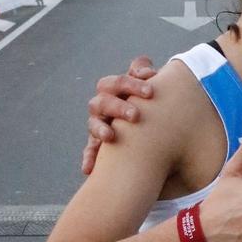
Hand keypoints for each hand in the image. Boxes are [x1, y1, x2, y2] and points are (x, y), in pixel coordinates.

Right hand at [82, 56, 157, 175]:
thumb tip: (148, 73)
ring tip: (110, 136)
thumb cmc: (153, 106)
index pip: (118, 83)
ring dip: (100, 129)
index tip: (150, 93)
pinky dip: (89, 157)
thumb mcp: (153, 91)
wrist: (152, 132)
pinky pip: (90, 150)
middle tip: (135, 116)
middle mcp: (104, 106)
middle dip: (118, 107)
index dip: (131, 85)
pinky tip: (88, 168)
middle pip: (102, 101)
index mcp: (117, 91)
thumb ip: (149, 77)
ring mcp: (99, 125)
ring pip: (93, 123)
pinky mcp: (98, 145)